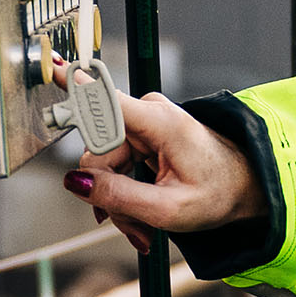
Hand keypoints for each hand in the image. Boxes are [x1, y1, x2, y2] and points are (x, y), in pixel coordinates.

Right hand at [63, 92, 267, 252]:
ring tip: (144, 226)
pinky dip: (126, 192)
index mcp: (159, 123)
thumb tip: (75, 182)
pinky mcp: (143, 134)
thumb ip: (118, 196)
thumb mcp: (167, 209)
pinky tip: (142, 214)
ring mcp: (145, 123)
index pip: (106, 100)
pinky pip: (117, 164)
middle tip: (133, 228)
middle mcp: (148, 114)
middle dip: (109, 194)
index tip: (50, 68)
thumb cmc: (219, 194)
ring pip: (105, 165)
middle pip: (99, 153)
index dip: (75, 87)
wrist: (245, 187)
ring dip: (119, 200)